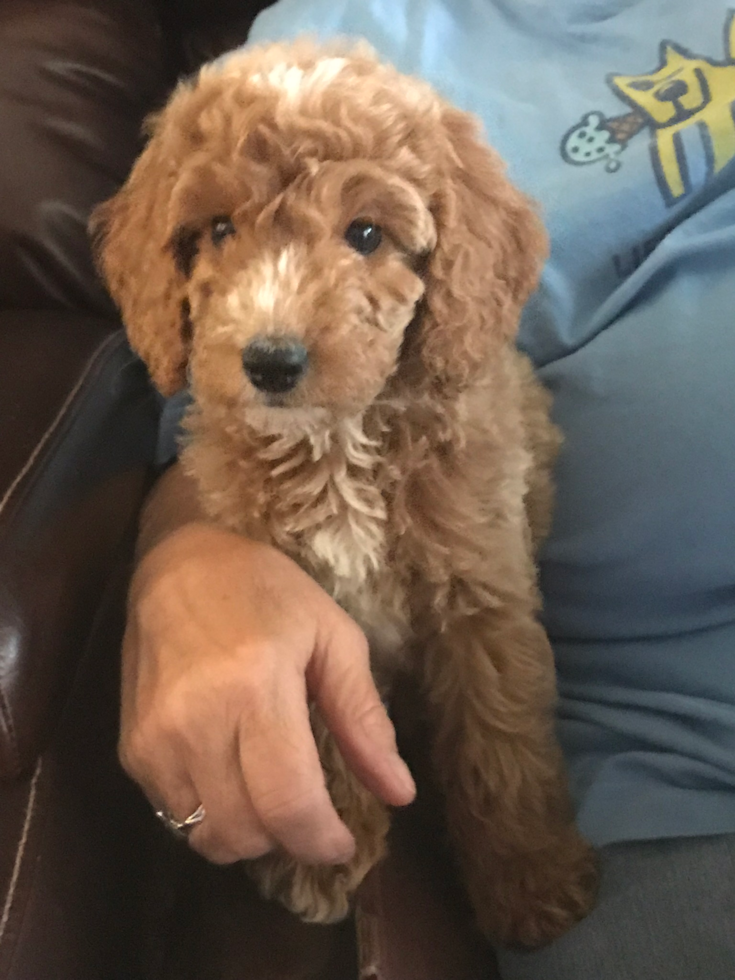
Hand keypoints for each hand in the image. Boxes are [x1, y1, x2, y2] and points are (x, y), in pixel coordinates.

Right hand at [120, 522, 414, 865]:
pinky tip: (232, 780)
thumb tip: (400, 793)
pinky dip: (211, 817)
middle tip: (313, 815)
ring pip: (206, 836)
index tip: (345, 842)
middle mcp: (196, 722)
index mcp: (255, 687)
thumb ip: (364, 718)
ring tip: (273, 799)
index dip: (322, 839)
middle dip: (290, 840)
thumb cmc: (267, 591)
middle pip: (246, 830)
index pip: (288, 802)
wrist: (179, 565)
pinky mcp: (131, 748)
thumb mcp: (332, 637)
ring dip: (250, 835)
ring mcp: (155, 739)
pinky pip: (174, 816)